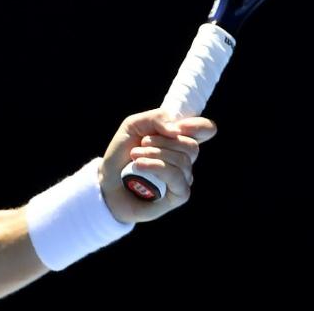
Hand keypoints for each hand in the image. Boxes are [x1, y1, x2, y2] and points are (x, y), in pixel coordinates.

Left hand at [98, 109, 216, 223]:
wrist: (107, 180)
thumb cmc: (121, 152)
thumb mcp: (133, 125)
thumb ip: (156, 118)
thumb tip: (177, 131)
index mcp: (178, 139)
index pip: (206, 129)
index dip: (199, 126)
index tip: (179, 127)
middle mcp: (185, 158)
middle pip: (192, 145)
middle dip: (162, 141)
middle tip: (141, 143)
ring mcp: (183, 178)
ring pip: (182, 161)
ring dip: (154, 154)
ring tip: (134, 156)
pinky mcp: (179, 195)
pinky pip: (177, 178)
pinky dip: (156, 167)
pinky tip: (139, 167)